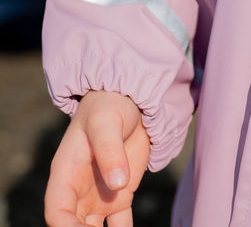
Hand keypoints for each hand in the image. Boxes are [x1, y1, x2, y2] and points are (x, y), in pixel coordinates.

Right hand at [44, 90, 150, 226]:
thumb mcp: (106, 122)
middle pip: (72, 226)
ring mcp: (99, 195)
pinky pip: (118, 225)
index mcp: (66, 173)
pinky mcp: (120, 195)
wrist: (130, 99)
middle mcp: (78, 190)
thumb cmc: (110, 105)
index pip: (57, 212)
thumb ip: (109, 150)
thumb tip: (118, 183)